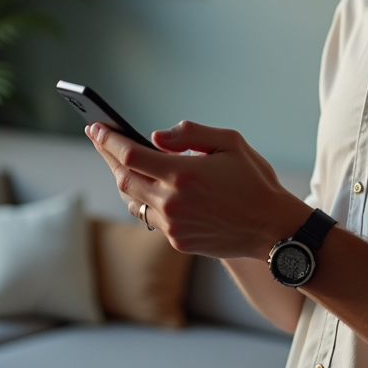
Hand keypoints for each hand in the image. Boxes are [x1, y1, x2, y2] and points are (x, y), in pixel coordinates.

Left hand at [87, 120, 310, 258]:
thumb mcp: (230, 142)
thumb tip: (154, 136)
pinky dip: (144, 200)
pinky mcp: (178, 241)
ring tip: (120, 161)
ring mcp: (174, 225)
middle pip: (123, 178)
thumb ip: (190, 134)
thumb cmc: (254, 180)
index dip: (108, 140)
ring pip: (133, 200)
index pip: (130, 154)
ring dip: (124, 179)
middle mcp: (172, 202)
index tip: (94, 126)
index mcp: (183, 174)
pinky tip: (146, 188)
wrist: (274, 229)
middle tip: (100, 140)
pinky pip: (151, 217)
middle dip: (108, 156)